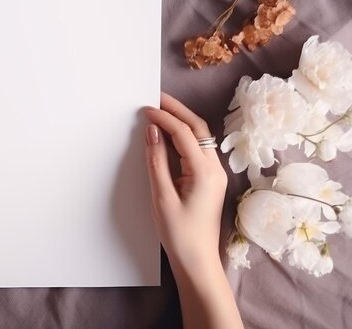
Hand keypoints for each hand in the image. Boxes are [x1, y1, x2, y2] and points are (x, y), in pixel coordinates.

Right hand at [144, 93, 242, 328]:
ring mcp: (214, 174)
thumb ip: (156, 161)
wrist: (197, 260)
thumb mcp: (162, 197)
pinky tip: (168, 136)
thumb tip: (152, 132)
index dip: (164, 118)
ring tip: (160, 111)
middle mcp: (214, 168)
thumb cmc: (179, 234)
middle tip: (156, 98)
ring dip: (181, 121)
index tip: (145, 110)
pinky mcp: (209, 180)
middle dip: (177, 110)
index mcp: (204, 171)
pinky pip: (197, 150)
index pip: (183, 133)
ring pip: (199, 137)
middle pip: (197, 128)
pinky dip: (183, 136)